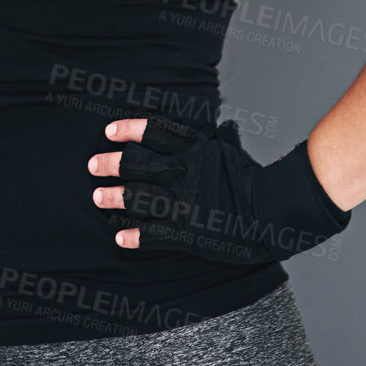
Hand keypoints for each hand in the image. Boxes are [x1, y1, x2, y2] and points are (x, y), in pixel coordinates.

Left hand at [88, 114, 352, 264]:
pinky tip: (119, 237)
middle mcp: (183, 171)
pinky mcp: (185, 231)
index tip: (109, 132)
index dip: (129, 130)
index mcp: (195, 149)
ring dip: (113, 197)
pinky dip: (133, 236)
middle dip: (111, 164)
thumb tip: (226, 128)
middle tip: (93, 165)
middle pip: (137, 163)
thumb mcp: (234, 153)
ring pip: (137, 197)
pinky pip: (152, 234)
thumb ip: (221, 141)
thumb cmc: (256, 182)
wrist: (271, 212)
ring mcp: (182, 201)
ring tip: (97, 198)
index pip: (155, 133)